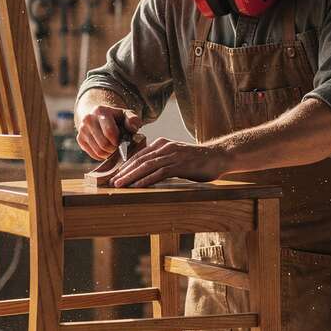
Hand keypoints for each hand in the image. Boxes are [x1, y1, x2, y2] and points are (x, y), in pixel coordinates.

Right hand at [76, 105, 141, 159]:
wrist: (99, 116)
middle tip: (118, 147)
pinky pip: (92, 154)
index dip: (118, 141)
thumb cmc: (117, 117)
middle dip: (114, 149)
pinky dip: (102, 156)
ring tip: (114, 148)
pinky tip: (106, 150)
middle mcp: (88, 119)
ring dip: (109, 154)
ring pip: (98, 151)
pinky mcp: (79, 139)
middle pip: (104, 144)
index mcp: (100, 111)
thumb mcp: (127, 115)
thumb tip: (133, 128)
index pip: (109, 132)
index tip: (122, 141)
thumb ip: (133, 120)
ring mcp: (82, 129)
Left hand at [111, 138, 232, 187]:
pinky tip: (137, 186)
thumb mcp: (176, 158)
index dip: (126, 166)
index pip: (139, 155)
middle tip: (112, 182)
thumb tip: (148, 173)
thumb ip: (162, 161)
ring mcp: (172, 155)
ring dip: (131, 176)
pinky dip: (146, 180)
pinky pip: (159, 173)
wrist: (218, 157)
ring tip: (120, 185)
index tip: (116, 175)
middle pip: (139, 160)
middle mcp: (165, 147)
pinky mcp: (180, 165)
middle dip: (124, 171)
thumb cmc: (197, 160)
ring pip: (146, 165)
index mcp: (162, 144)